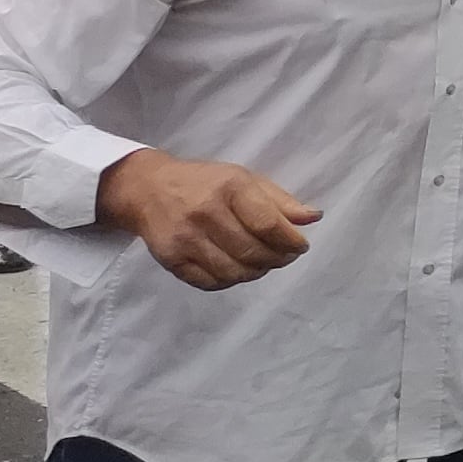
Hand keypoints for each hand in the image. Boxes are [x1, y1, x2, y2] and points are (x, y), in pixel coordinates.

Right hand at [96, 150, 318, 290]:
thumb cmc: (205, 182)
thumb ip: (280, 200)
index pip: (267, 223)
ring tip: (265, 263)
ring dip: (257, 272)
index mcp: (229, 187)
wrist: (148, 189)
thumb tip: (314, 218)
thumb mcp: (244, 179)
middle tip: (286, 257)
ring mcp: (185, 239)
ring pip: (233, 271)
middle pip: (252, 251)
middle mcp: (205, 213)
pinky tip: (240, 270)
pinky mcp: (171, 260)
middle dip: (278, 259)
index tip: (302, 246)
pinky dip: (232, 281)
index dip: (291, 240)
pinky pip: (210, 282)